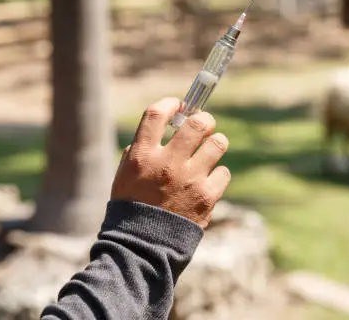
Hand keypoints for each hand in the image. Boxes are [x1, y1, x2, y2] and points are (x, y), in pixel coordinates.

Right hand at [111, 97, 230, 228]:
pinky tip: (209, 182)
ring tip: (209, 152)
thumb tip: (162, 130)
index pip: (157, 113)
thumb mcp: (124, 176)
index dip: (171, 103)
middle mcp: (167, 163)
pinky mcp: (207, 196)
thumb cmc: (132, 208)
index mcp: (142, 156)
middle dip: (204, 120)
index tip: (178, 104)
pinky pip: (224, 172)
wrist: (142, 247)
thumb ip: (140, 151)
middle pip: (197, 123)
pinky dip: (218, 175)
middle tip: (204, 125)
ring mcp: (190, 179)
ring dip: (215, 145)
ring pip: (218, 143)